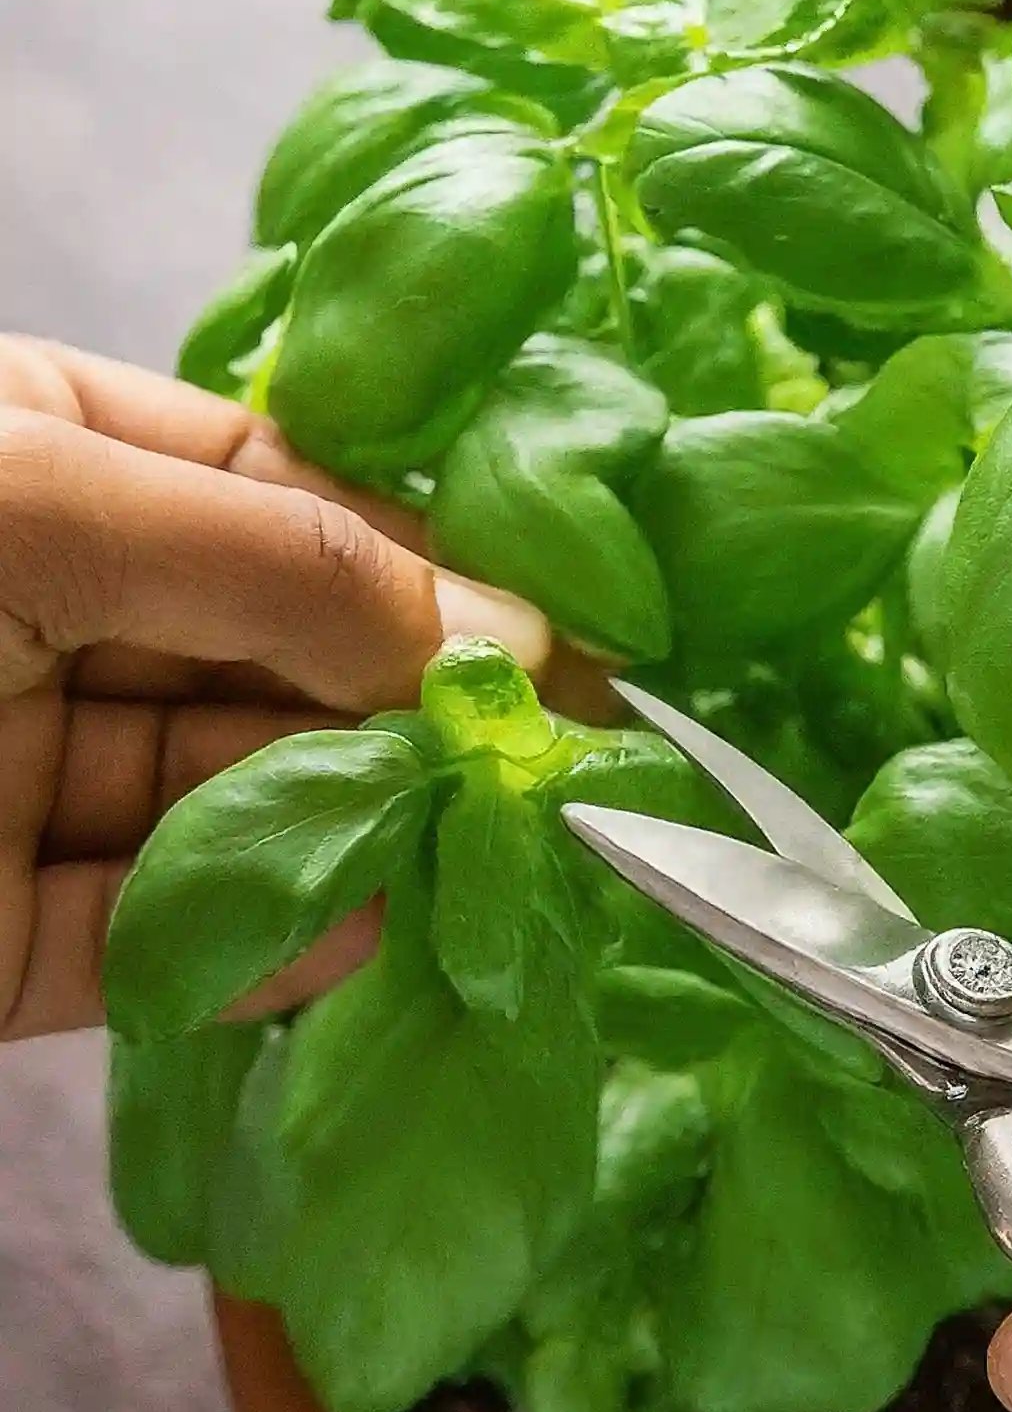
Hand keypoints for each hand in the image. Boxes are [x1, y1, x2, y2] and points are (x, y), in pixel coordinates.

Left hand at [0, 335, 562, 1043]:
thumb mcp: (42, 500)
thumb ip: (285, 561)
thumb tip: (506, 630)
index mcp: (53, 463)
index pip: (285, 496)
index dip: (425, 563)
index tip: (557, 639)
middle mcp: (53, 616)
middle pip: (281, 663)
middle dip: (408, 713)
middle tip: (548, 767)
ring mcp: (24, 782)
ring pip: (238, 810)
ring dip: (362, 835)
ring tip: (484, 858)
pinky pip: (161, 945)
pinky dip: (264, 948)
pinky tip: (367, 938)